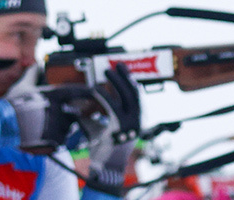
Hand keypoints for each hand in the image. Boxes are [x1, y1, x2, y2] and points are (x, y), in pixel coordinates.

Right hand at [8, 66, 140, 183]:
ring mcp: (58, 127)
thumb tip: (36, 64)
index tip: (97, 94)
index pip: (81, 93)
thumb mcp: (23, 85)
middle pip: (78, 113)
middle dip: (78, 116)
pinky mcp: (53, 142)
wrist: (2, 124)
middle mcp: (60, 111)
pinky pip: (62, 141)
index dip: (91, 93)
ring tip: (55, 130)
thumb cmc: (12, 104)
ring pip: (71, 129)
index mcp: (55, 96)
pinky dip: (58, 140)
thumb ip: (32, 74)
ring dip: (67, 129)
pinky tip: (48, 139)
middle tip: (76, 118)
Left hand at [78, 65, 141, 195]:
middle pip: (135, 93)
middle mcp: (138, 122)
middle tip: (116, 64)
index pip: (138, 96)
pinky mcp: (119, 128)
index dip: (132, 80)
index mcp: (139, 121)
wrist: (106, 168)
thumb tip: (104, 93)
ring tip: (107, 71)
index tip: (124, 69)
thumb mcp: (113, 128)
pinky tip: (95, 88)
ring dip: (116, 81)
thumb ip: (111, 113)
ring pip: (127, 97)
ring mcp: (130, 125)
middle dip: (126, 76)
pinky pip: (112, 107)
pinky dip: (104, 95)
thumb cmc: (107, 148)